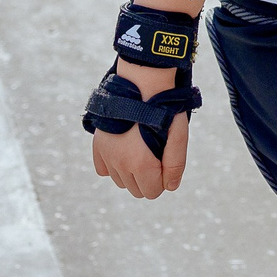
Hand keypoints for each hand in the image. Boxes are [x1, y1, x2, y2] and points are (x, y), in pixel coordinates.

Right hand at [89, 58, 190, 196]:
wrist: (141, 83)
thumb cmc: (163, 109)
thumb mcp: (178, 136)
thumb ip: (176, 165)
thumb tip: (171, 187)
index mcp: (142, 164)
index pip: (152, 192)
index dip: (162, 180)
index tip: (165, 162)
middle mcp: (120, 164)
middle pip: (136, 190)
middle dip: (148, 178)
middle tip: (155, 154)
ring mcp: (107, 155)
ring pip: (120, 182)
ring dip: (131, 173)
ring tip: (141, 149)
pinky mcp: (98, 146)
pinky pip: (103, 170)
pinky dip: (114, 165)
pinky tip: (125, 150)